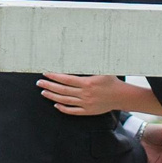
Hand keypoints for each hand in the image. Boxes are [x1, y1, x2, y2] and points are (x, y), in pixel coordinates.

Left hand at [38, 73, 161, 117]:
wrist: (121, 96)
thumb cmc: (111, 81)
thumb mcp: (103, 69)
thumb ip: (92, 62)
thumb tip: (83, 51)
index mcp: (87, 82)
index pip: (66, 79)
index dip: (54, 76)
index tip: (46, 72)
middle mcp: (85, 94)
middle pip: (62, 90)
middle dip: (49, 85)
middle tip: (39, 82)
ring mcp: (86, 103)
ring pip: (65, 100)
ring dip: (52, 96)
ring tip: (43, 92)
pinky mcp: (88, 111)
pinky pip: (72, 111)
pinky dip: (63, 108)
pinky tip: (56, 105)